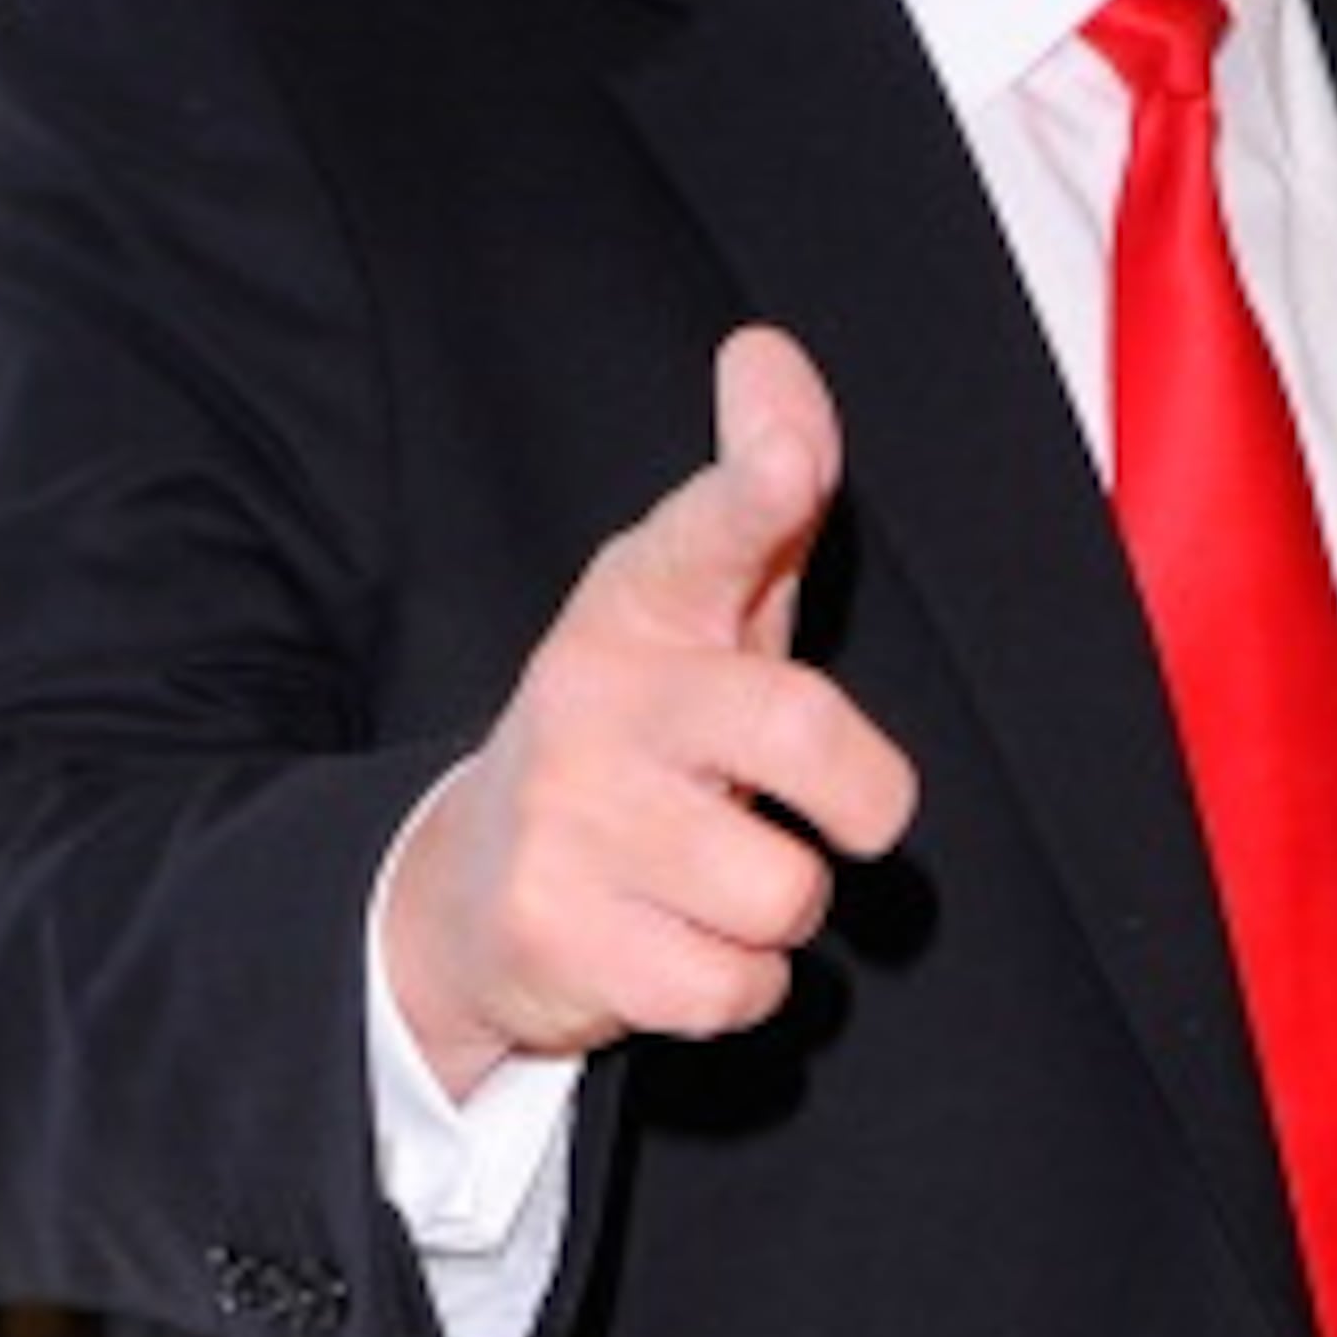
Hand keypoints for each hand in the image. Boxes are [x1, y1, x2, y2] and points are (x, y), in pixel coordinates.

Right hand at [386, 328, 917, 1098]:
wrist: (470, 890)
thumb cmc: (640, 736)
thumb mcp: (697, 614)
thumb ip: (758, 497)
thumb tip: (766, 350)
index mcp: (641, 608)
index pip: (704, 533)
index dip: (755, 489)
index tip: (788, 457)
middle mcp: (598, 697)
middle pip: (806, 731)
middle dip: (866, 794)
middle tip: (841, 813)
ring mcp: (568, 818)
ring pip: (786, 890)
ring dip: (782, 909)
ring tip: (716, 881)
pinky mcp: (557, 933)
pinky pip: (738, 986)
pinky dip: (738, 985)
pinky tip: (679, 944)